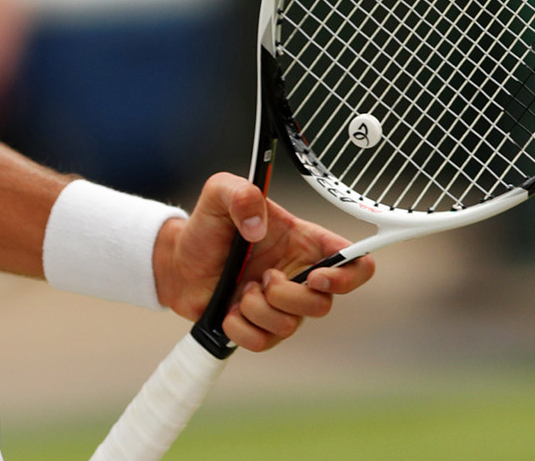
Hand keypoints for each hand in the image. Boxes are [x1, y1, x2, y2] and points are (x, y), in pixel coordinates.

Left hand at [153, 173, 374, 352]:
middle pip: (323, 305)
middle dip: (287, 294)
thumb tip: (258, 227)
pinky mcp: (261, 329)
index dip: (350, 276)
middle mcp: (300, 277)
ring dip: (257, 308)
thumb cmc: (208, 226)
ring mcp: (282, 307)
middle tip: (262, 276)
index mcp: (306, 243)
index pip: (356, 263)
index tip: (316, 275)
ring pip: (291, 325)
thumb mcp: (219, 193)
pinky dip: (241, 327)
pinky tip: (229, 308)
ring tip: (241, 287)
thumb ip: (241, 193)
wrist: (178, 261)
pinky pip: (264, 342)